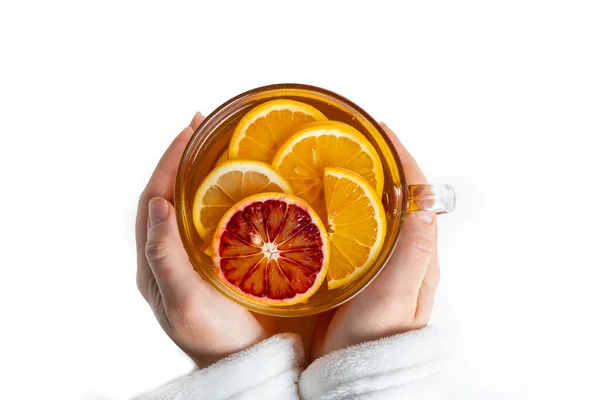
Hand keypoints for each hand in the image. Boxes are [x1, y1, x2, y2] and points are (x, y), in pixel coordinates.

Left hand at [135, 113, 274, 367]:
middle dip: (182, 158)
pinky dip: (220, 194)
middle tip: (205, 126)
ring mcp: (194, 258)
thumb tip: (156, 203)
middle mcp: (170, 255)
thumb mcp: (184, 302)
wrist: (248, 365)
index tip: (189, 130)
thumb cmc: (216, 340)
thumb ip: (165, 257)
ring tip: (219, 144)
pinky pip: (212, 221)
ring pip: (190, 205)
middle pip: (170, 195)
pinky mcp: (216, 262)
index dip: (168, 162)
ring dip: (200, 172)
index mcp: (155, 261)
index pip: (155, 199)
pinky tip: (239, 183)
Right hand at [310, 123, 439, 359]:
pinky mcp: (358, 275)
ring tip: (335, 162)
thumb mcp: (398, 295)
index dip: (402, 161)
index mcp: (418, 255)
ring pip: (376, 213)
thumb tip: (424, 203)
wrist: (354, 379)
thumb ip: (413, 252)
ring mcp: (380, 266)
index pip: (418, 196)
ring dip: (363, 184)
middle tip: (353, 140)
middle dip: (381, 165)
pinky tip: (322, 205)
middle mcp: (403, 256)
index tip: (381, 131)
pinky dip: (345, 210)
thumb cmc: (376, 340)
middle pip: (398, 199)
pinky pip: (356, 232)